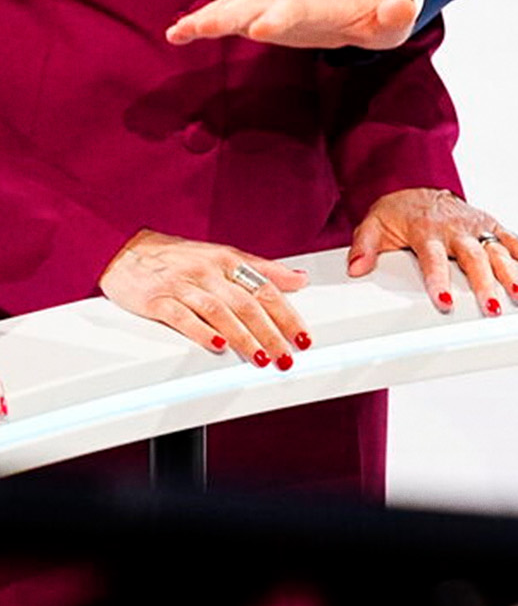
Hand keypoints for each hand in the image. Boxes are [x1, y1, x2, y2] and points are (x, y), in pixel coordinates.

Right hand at [101, 231, 312, 366]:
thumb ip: (262, 269)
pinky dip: (201, 332)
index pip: (266, 288)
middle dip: (272, 332)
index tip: (303, 335)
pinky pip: (182, 316)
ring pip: (220, 312)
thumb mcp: (223, 255)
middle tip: (288, 355)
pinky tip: (218, 346)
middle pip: (247, 303)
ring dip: (244, 336)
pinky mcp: (156, 299)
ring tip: (262, 357)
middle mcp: (208, 272)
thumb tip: (300, 279)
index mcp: (228, 261)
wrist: (126, 248)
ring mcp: (183, 286)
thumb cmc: (177, 256)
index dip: (287, 313)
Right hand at [166, 0, 416, 51]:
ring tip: (179, 31)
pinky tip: (178, 34)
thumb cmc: (377, 12)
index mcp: (322, 2)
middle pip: (256, 3)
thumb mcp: (394, 20)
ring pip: (236, 6)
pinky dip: (204, 21)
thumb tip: (400, 6)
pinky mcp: (261, 12)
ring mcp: (273, 2)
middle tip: (200, 27)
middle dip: (228, 15)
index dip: (279, 17)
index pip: (298, 7)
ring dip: (208, 17)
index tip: (259, 29)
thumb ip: (396, 15)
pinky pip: (228, 13)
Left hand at [349, 188, 517, 315]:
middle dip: (484, 283)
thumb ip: (364, 246)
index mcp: (426, 231)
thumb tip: (356, 267)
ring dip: (511, 273)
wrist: (417, 188)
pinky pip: (512, 240)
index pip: (433, 258)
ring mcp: (476, 226)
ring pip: (496, 251)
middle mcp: (455, 228)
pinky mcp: (490, 226)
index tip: (443, 299)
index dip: (439, 279)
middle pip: (472, 258)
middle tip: (492, 306)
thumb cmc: (397, 212)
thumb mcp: (373, 224)